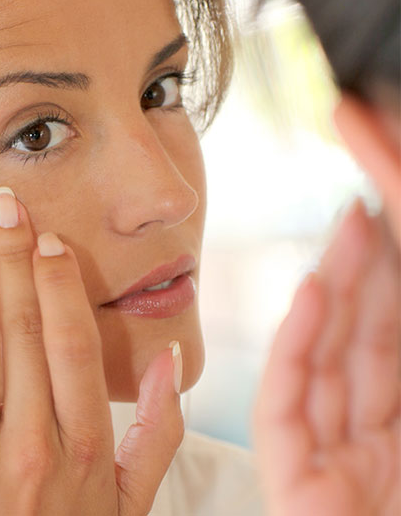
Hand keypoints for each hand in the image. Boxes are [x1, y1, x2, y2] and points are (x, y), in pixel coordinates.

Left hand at [0, 188, 183, 514]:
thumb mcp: (130, 507)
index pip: (71, 342)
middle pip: (20, 331)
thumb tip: (173, 362)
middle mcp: (35, 446)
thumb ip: (158, 436)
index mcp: (89, 448)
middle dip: (9, 259)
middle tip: (0, 204)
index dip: (57, 283)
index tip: (45, 238)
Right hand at [253, 201, 400, 515]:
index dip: (393, 275)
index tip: (394, 205)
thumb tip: (379, 318)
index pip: (397, 335)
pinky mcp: (294, 481)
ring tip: (351, 222)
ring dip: (340, 291)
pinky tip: (312, 296)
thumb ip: (397, 375)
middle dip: (371, 264)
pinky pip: (289, 405)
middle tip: (370, 198)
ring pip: (333, 361)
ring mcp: (332, 460)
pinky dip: (297, 348)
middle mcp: (375, 442)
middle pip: (370, 338)